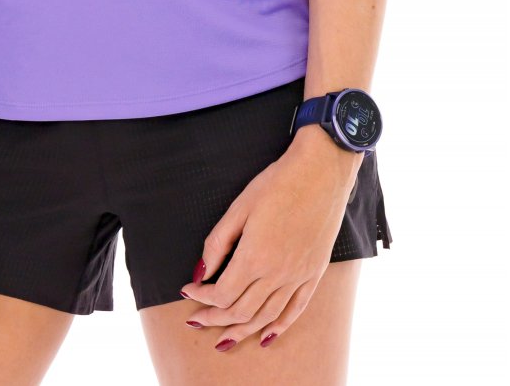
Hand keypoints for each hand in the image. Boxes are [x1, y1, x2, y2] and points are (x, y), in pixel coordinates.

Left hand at [177, 136, 362, 350]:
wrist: (321, 172)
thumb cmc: (277, 184)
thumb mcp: (239, 208)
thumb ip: (217, 243)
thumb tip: (201, 272)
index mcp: (255, 257)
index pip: (222, 294)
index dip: (201, 297)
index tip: (188, 290)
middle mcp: (278, 274)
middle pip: (241, 312)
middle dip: (214, 319)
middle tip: (196, 320)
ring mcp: (299, 276)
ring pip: (266, 317)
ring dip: (242, 330)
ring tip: (224, 338)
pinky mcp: (314, 274)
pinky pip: (295, 310)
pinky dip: (278, 327)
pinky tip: (265, 336)